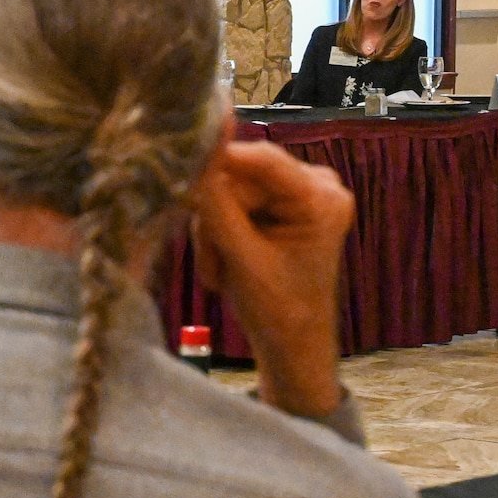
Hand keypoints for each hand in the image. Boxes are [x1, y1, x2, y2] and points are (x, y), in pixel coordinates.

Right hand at [191, 134, 354, 419]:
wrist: (293, 347)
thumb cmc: (277, 311)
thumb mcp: (240, 256)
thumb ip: (216, 201)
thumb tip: (195, 150)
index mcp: (321, 197)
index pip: (262, 158)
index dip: (217, 159)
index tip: (176, 167)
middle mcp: (318, 185)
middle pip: (243, 175)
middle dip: (217, 213)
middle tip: (209, 256)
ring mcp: (302, 194)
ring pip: (233, 190)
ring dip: (215, 228)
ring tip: (220, 269)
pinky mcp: (284, 206)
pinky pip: (238, 201)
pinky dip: (223, 231)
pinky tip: (227, 261)